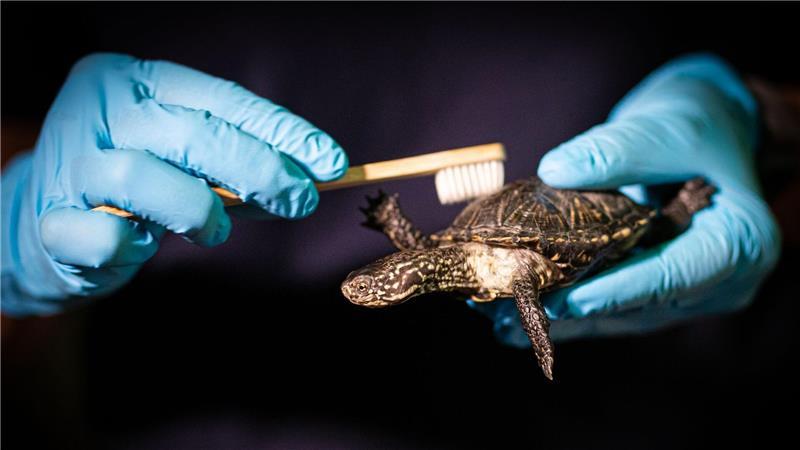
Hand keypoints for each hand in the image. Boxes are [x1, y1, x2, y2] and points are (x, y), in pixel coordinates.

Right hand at [1, 53, 347, 315]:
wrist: (42, 220)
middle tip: (301, 200)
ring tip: (216, 231)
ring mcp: (69, 164)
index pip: (221, 99)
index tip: (331, 161)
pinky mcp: (52, 221)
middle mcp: (99, 111)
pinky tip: (142, 245)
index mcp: (135, 80)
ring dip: (198, 210)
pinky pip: (106, 236)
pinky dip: (136, 246)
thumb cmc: (136, 185)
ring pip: (143, 178)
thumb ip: (239, 160)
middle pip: (192, 133)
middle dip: (260, 169)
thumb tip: (314, 173)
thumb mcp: (188, 158)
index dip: (281, 131)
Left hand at [472, 54, 780, 344]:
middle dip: (572, 307)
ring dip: (560, 316)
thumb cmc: (701, 127)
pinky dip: (566, 307)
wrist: (709, 136)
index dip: (616, 291)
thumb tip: (556, 171)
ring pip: (619, 314)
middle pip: (639, 304)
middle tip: (511, 306)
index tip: (565, 301)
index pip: (673, 275)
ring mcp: (685, 292)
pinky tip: (514, 317)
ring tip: (499, 317)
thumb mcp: (668, 127)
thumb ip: (619, 149)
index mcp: (738, 242)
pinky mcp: (655, 291)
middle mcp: (717, 281)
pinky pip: (611, 305)